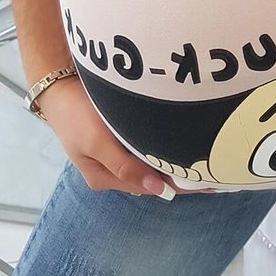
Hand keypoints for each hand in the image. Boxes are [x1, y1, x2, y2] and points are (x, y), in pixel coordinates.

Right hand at [36, 77, 213, 197]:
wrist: (58, 85)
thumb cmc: (74, 114)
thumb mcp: (96, 142)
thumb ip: (124, 166)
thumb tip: (156, 189)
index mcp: (105, 178)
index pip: (150, 186)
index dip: (179, 185)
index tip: (207, 182)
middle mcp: (113, 169)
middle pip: (153, 176)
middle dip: (181, 174)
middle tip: (217, 169)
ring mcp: (116, 152)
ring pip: (152, 161)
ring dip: (175, 160)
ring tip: (207, 158)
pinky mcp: (120, 135)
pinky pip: (147, 145)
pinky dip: (165, 145)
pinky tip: (184, 141)